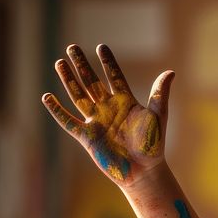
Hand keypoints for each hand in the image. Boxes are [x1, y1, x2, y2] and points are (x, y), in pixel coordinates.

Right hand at [42, 44, 173, 187]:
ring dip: (68, 80)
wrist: (144, 170)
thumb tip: (171, 72)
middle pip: (92, 82)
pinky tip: (47, 97)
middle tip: (72, 47)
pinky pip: (68, 121)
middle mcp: (109, 109)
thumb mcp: (157, 116)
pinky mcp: (87, 137)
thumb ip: (160, 94)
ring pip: (78, 96)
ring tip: (59, 63)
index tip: (101, 47)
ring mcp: (96, 121)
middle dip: (82, 65)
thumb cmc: (153, 144)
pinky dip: (57, 110)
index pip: (114, 77)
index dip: (108, 63)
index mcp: (126, 102)